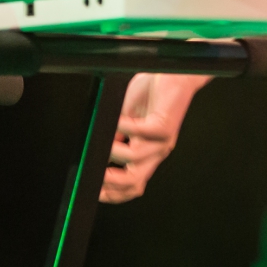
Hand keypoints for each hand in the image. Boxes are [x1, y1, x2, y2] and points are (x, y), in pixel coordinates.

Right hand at [101, 73, 207, 202]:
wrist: (173, 72)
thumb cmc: (150, 94)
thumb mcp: (125, 120)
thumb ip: (114, 136)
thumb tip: (94, 150)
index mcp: (147, 154)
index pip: (132, 185)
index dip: (114, 193)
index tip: (94, 191)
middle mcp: (156, 152)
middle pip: (135, 182)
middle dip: (112, 185)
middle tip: (96, 176)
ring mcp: (162, 141)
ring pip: (135, 159)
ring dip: (114, 151)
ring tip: (104, 140)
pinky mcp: (165, 125)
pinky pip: (143, 133)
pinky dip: (125, 128)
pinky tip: (118, 120)